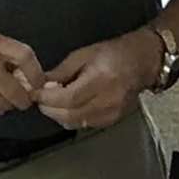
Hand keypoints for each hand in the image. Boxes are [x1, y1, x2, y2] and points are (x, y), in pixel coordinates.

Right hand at [0, 24, 46, 118]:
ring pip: (0, 104)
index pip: (24, 56)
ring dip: (7, 104)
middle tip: (24, 99)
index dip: (36, 74)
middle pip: (14, 90)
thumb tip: (29, 79)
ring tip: (5, 98)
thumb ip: (6, 56)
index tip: (39, 83)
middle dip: (23, 98)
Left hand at [32, 29, 160, 133]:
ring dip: (58, 115)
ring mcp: (111, 113)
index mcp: (101, 80)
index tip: (36, 93)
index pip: (69, 98)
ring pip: (75, 123)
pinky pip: (84, 125)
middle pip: (70, 115)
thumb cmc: (113, 53)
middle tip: (40, 99)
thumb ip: (62, 71)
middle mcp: (107, 100)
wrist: (142, 63)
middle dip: (50, 109)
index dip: (48, 98)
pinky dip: (71, 118)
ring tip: (53, 102)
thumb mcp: (84, 54)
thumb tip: (41, 83)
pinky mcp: (112, 120)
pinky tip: (68, 107)